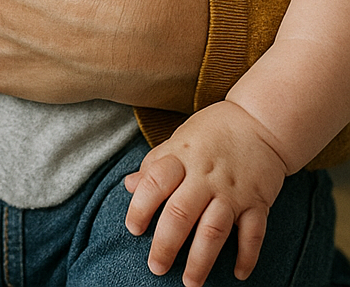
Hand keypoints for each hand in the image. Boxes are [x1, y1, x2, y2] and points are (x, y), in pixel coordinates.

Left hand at [123, 102, 286, 285]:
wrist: (260, 120)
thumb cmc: (213, 131)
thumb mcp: (179, 139)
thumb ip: (156, 163)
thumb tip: (129, 186)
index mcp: (181, 157)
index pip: (155, 181)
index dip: (140, 206)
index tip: (133, 229)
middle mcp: (205, 176)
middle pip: (181, 213)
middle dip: (166, 244)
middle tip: (156, 267)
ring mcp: (233, 191)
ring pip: (214, 229)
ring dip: (201, 259)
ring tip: (190, 281)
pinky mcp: (257, 201)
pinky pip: (253, 233)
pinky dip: (247, 255)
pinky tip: (238, 274)